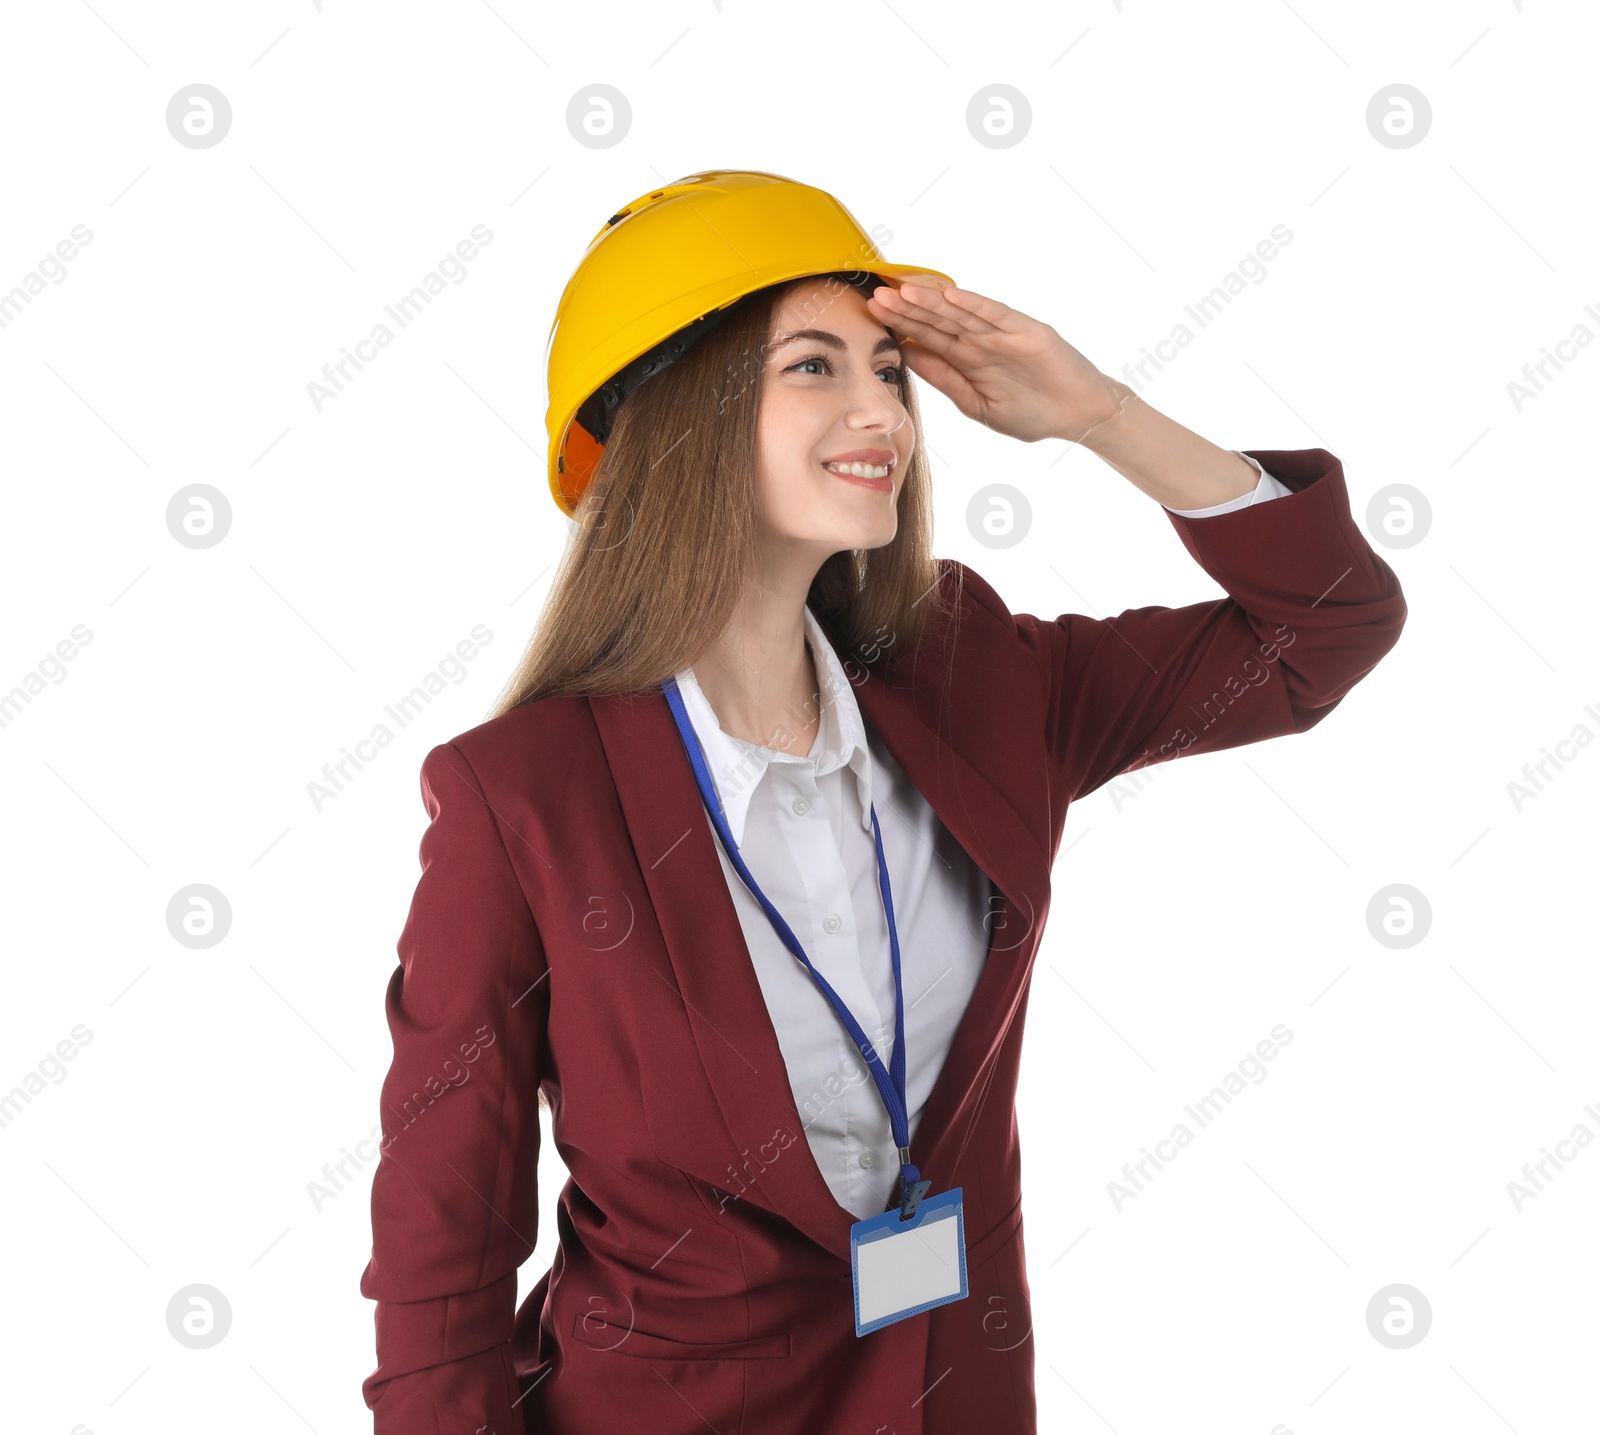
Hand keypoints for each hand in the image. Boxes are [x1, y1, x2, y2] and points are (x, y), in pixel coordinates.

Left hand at [866, 278, 1128, 444]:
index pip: (927, 337)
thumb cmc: (1031, 413)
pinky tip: (950, 295)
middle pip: (938, 321)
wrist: (1078, 415)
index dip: (900, 325)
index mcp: (967, 359)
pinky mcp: (1027, 331)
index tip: (871, 313)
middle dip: (907, 309)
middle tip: (876, 295)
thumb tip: (908, 359)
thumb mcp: (976, 403)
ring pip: (961, 313)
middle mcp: (981, 341)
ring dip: (932, 302)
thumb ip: (945, 379)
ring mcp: (1003, 334)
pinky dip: (974, 305)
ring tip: (903, 290)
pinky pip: (996, 315)